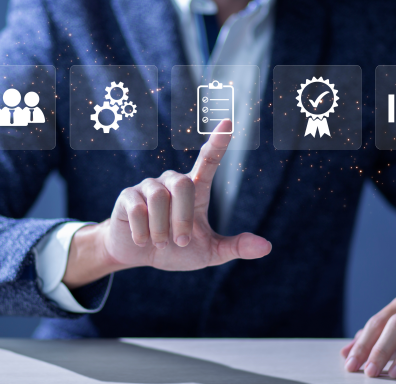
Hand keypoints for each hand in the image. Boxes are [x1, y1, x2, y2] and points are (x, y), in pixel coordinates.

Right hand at [62, 120, 271, 287]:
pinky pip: (137, 208)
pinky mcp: (128, 195)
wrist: (138, 255)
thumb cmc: (176, 249)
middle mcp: (172, 181)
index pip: (209, 160)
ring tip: (161, 243)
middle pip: (183, 184)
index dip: (217, 142)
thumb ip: (235, 248)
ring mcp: (148, 186)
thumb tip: (267, 247)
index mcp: (195, 189)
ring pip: (158, 198)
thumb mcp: (209, 253)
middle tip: (181, 243)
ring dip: (162, 228)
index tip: (228, 123)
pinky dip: (143, 231)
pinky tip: (143, 240)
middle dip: (183, 219)